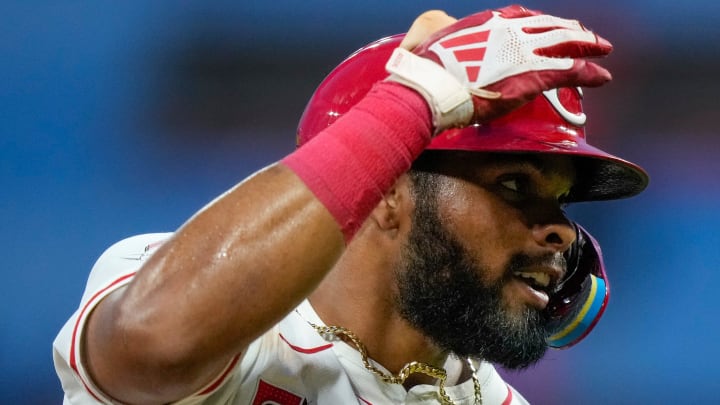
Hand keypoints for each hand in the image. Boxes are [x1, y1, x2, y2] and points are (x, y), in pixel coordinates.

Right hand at [387, 5, 612, 126]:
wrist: (431, 87)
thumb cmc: (425, 68)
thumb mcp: (429, 36)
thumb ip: (442, 31)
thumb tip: (438, 30)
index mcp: (489, 21)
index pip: (524, 16)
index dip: (541, 22)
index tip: (551, 26)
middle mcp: (511, 30)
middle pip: (551, 26)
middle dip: (572, 30)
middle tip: (586, 36)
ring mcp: (525, 51)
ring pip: (567, 44)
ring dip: (588, 47)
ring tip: (603, 50)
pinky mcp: (534, 75)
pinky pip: (571, 71)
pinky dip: (590, 72)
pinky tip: (602, 75)